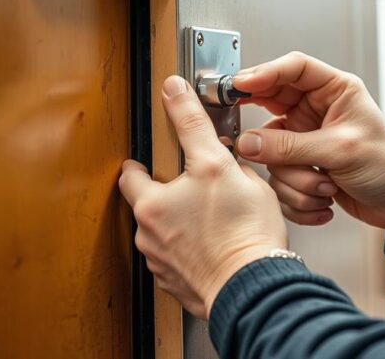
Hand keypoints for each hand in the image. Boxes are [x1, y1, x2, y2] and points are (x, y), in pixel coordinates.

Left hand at [119, 75, 287, 318]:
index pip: (130, 173)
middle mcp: (148, 235)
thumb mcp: (219, 163)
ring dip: (180, 223)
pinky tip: (216, 242)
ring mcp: (162, 263)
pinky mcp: (178, 283)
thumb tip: (178, 96)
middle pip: (148, 204)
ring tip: (213, 217)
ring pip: (164, 232)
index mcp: (151, 204)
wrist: (254, 289)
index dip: (140, 162)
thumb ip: (193, 124)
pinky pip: (179, 258)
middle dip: (167, 193)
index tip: (146, 158)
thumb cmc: (241, 233)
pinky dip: (192, 249)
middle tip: (194, 187)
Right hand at [234, 52, 384, 235]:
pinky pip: (279, 176)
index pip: (293, 68)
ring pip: (271, 150)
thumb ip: (290, 147)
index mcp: (334, 90)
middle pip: (271, 107)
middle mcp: (316, 110)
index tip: (239, 85)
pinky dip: (296, 194)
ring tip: (324, 186)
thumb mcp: (339, 151)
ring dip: (294, 177)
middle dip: (271, 139)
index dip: (264, 72)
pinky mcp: (300, 164)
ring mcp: (305, 138)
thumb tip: (248, 143)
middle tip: (253, 146)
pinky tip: (323, 199)